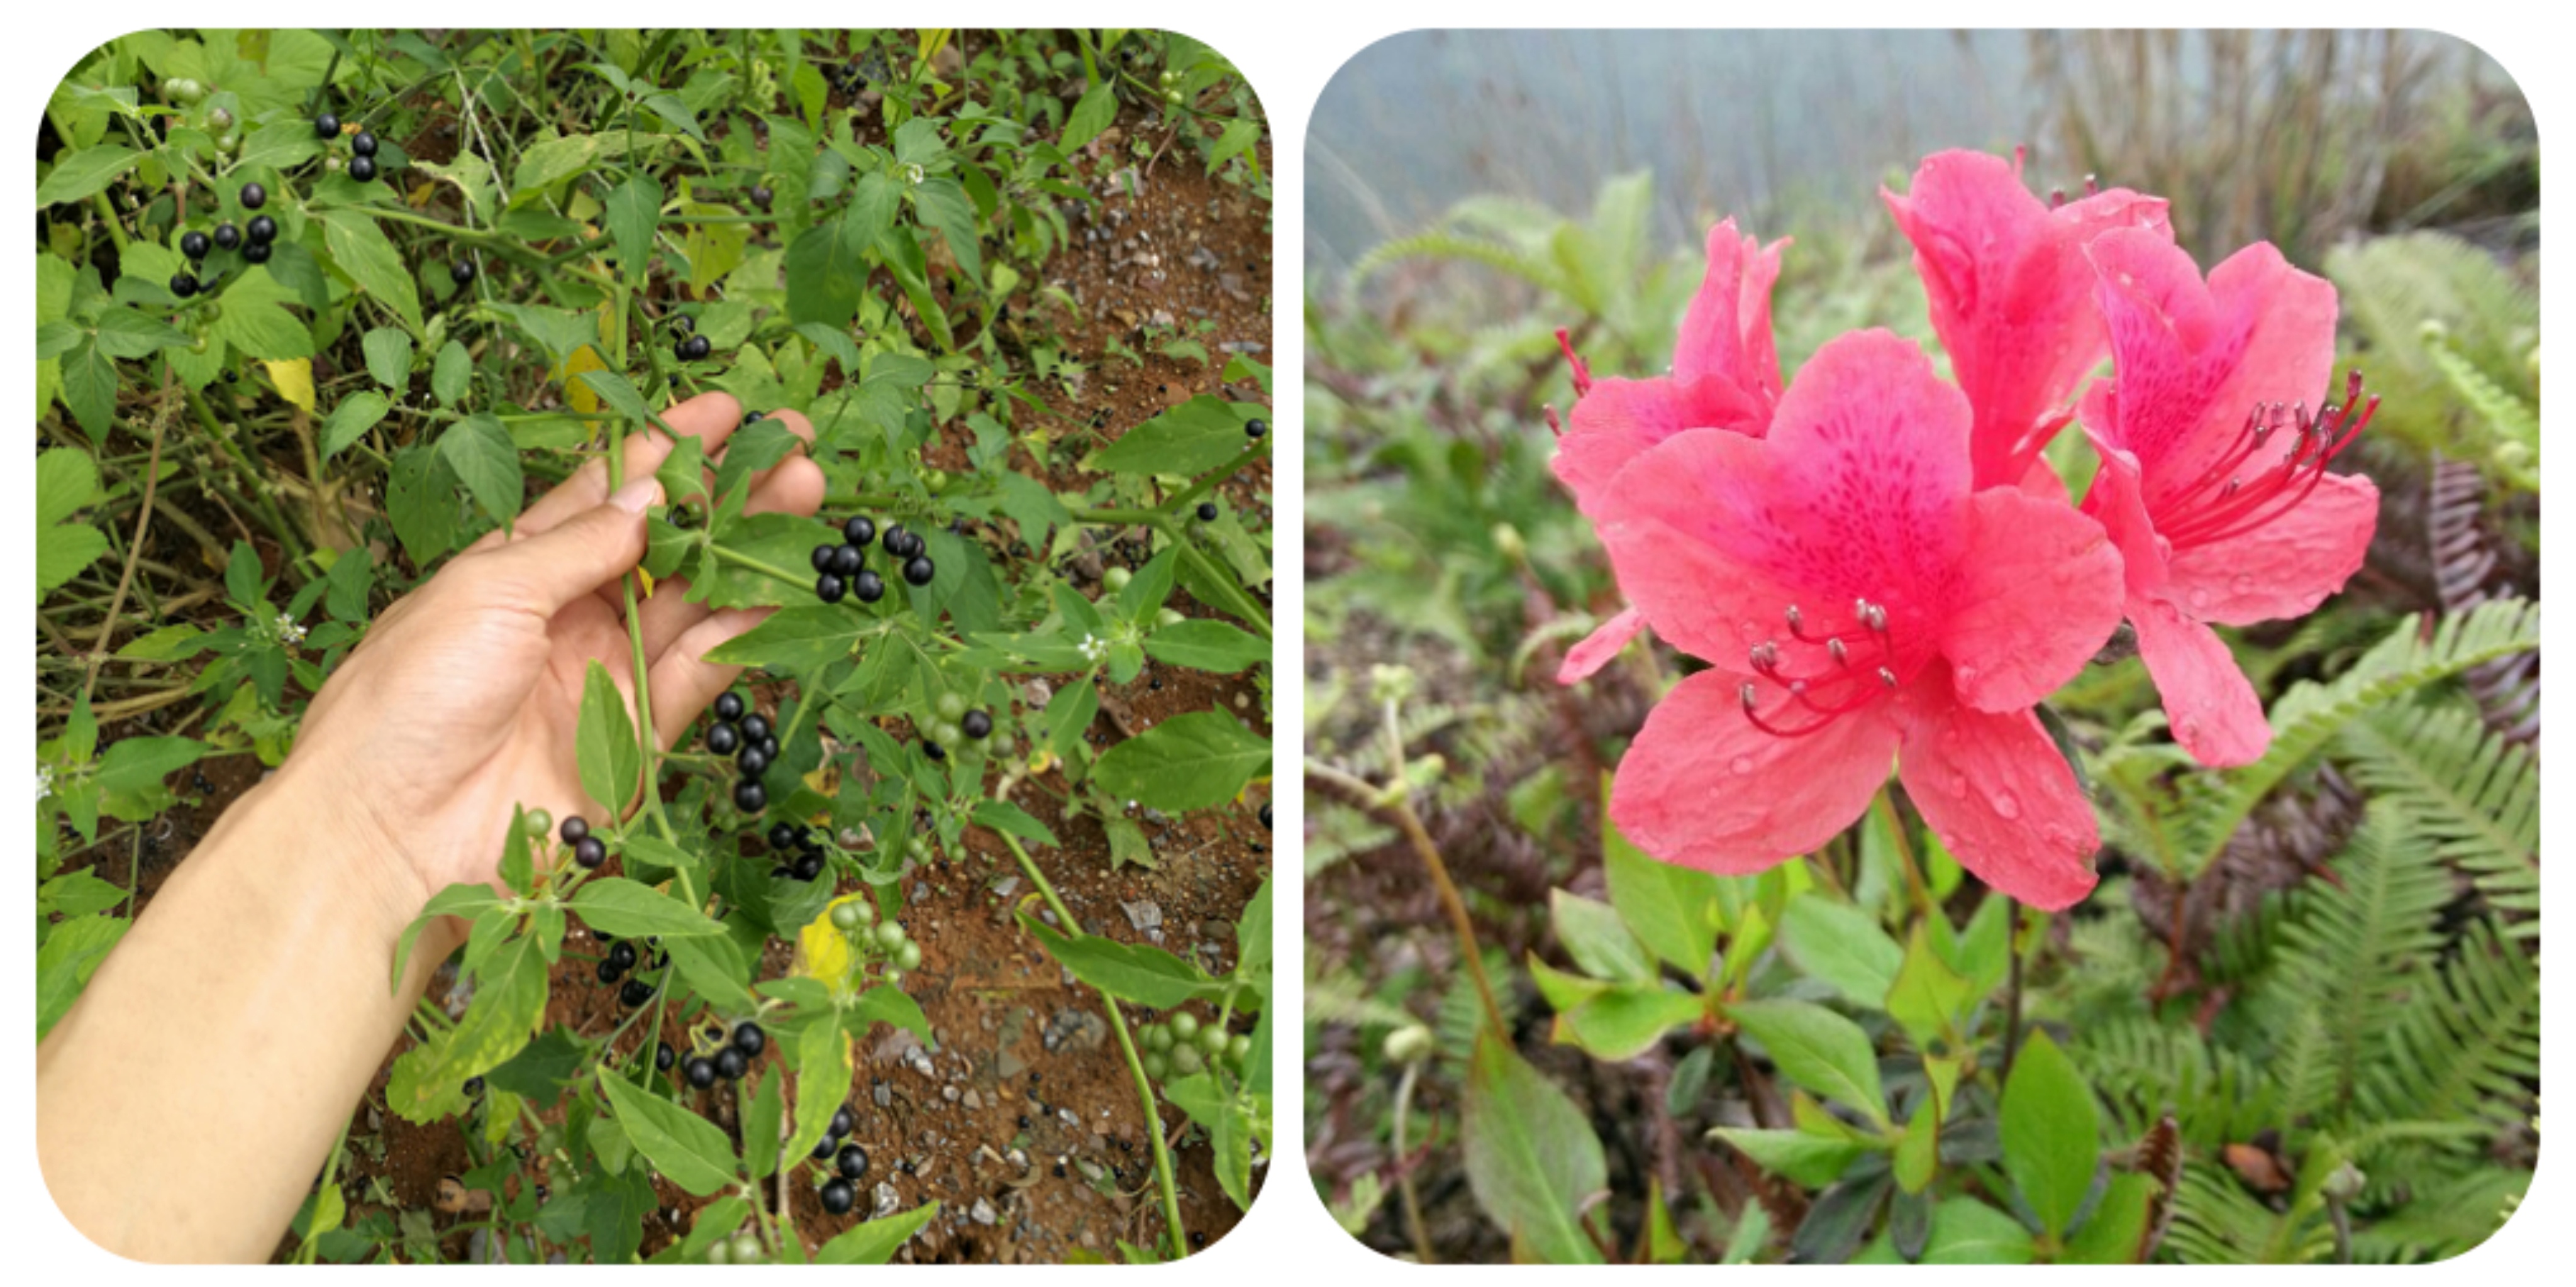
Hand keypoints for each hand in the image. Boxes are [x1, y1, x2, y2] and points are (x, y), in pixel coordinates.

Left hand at [279, 391, 822, 902]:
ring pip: (697, 602)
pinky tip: (780, 591)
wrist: (389, 835)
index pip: (604, 496)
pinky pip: (700, 676)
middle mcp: (567, 618)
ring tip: (808, 496)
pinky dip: (742, 635)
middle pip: (666, 544)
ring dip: (751, 551)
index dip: (666, 451)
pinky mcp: (637, 742)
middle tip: (792, 447)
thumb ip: (577, 544)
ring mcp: (605, 678)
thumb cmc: (408, 698)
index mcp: (515, 571)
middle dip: (729, 494)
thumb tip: (653, 492)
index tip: (727, 411)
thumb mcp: (485, 591)